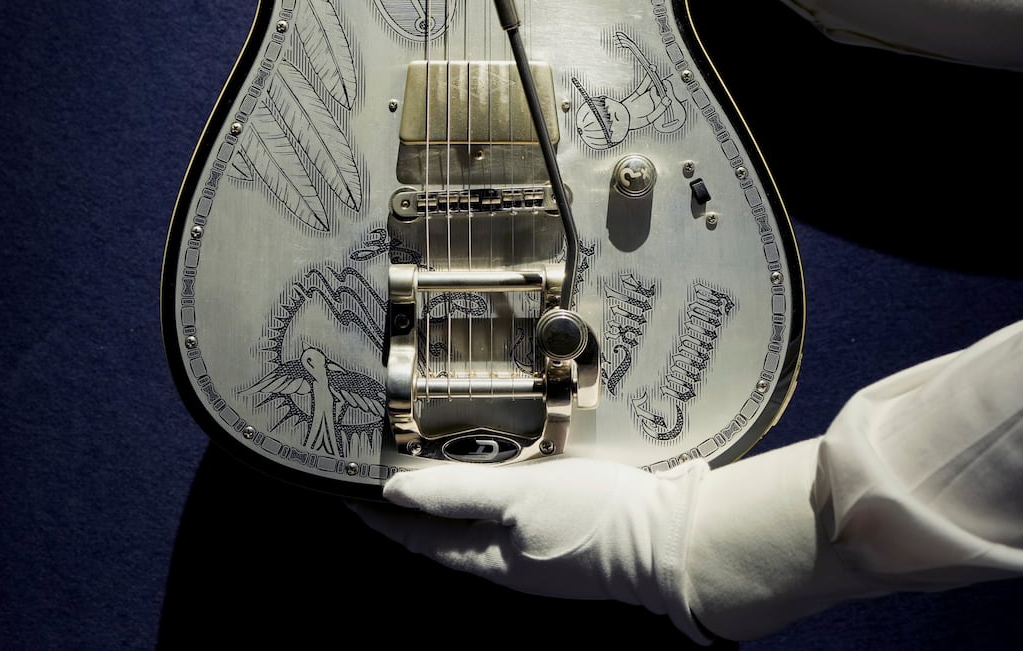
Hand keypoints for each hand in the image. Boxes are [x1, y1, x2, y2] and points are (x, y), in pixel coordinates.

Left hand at [351, 455, 711, 642]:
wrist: (669, 539)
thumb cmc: (592, 520)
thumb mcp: (517, 496)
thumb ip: (456, 492)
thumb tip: (393, 494)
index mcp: (487, 558)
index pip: (418, 537)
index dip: (384, 517)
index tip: (352, 496)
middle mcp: (508, 561)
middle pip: (447, 533)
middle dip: (417, 505)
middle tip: (390, 469)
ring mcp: (539, 551)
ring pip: (483, 522)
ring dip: (457, 495)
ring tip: (436, 461)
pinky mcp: (568, 534)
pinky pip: (517, 514)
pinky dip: (497, 492)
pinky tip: (507, 467)